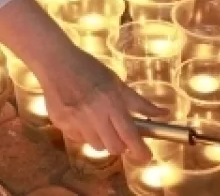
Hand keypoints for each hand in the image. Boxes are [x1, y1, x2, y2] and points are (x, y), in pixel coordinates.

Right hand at [37, 44, 167, 162]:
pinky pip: (77, 139)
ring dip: (101, 139)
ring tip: (98, 121)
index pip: (129, 135)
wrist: (55, 62)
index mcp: (110, 102)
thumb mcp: (116, 83)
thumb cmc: (89, 69)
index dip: (140, 151)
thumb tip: (163, 114)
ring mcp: (75, 121)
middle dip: (120, 145)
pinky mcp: (60, 124)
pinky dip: (83, 133)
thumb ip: (139, 103)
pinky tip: (81, 117)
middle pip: (114, 148)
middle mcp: (93, 115)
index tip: (146, 156)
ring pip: (95, 146)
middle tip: (120, 135)